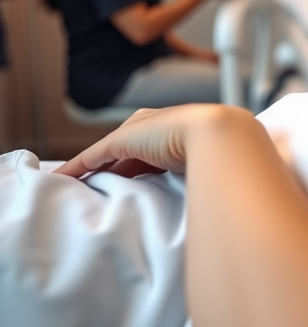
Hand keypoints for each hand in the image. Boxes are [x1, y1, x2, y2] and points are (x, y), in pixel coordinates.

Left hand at [54, 105, 250, 178]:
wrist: (220, 135)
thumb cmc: (224, 152)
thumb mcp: (208, 166)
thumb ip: (197, 175)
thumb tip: (207, 201)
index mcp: (178, 129)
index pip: (150, 151)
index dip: (137, 167)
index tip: (128, 184)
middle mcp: (156, 125)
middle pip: (126, 150)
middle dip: (113, 167)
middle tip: (100, 188)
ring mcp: (138, 131)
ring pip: (108, 154)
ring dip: (93, 169)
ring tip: (79, 186)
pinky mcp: (121, 141)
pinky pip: (92, 157)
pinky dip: (77, 168)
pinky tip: (63, 178)